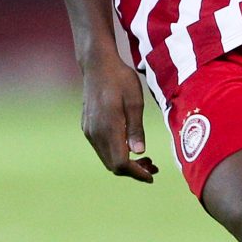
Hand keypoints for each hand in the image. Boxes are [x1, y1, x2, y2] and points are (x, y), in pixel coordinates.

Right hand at [81, 55, 157, 182]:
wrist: (97, 65)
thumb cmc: (120, 79)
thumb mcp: (135, 101)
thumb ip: (136, 128)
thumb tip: (139, 152)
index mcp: (108, 127)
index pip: (120, 163)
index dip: (136, 173)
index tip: (151, 176)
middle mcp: (95, 133)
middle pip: (113, 165)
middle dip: (133, 171)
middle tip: (154, 167)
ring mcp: (89, 131)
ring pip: (107, 158)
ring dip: (125, 163)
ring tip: (146, 159)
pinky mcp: (87, 127)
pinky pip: (102, 149)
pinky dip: (116, 154)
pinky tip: (130, 147)